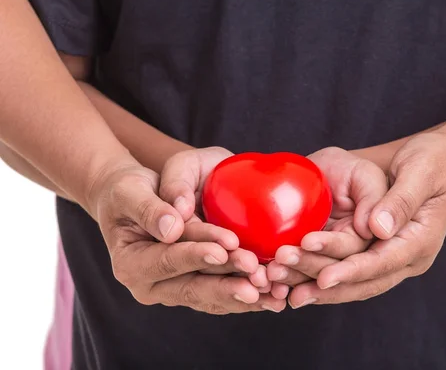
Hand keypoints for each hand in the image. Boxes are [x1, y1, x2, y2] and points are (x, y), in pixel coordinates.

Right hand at [89, 155, 284, 314]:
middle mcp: (151, 286)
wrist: (134, 201)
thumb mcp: (130, 190)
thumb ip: (148, 209)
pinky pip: (223, 295)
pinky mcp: (195, 288)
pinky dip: (249, 296)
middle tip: (257, 275)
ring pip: (213, 297)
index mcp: (131, 265)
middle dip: (227, 282)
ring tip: (274, 293)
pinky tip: (275, 295)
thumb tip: (171, 228)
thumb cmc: (128, 190)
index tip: (224, 248)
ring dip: (244, 295)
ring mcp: (174, 291)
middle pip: (193, 287)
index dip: (196, 255)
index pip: (168, 260)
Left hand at [285, 132, 445, 307]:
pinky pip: (355, 274)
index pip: (382, 262)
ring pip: (359, 284)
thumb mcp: (421, 172)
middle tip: (293, 294)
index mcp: (421, 239)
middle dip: (330, 287)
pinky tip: (301, 284)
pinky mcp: (384, 254)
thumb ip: (401, 200)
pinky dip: (328, 280)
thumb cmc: (435, 160)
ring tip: (290, 296)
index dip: (352, 271)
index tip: (322, 278)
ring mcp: (398, 259)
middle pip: (367, 281)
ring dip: (325, 290)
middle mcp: (411, 257)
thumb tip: (378, 229)